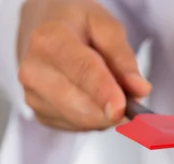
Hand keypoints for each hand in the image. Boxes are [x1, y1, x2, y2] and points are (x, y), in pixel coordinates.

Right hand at [16, 0, 150, 130]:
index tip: (121, 108)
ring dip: (106, 113)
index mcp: (50, 40)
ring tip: (106, 86)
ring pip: (84, 121)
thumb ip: (124, 57)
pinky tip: (91, 97)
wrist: (42, 26)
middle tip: (130, 95)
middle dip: (114, 108)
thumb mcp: (106, 26)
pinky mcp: (41, 115)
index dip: (103, 92)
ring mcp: (34, 96)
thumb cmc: (75, 24)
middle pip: (81, 106)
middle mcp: (35, 70)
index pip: (81, 71)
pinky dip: (95, 118)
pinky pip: (79, 128)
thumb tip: (139, 89)